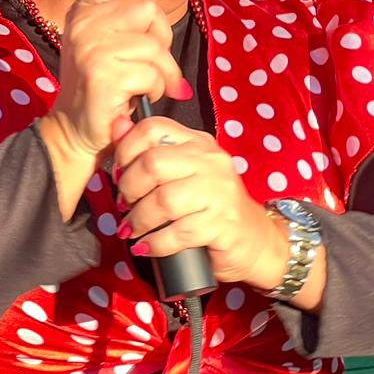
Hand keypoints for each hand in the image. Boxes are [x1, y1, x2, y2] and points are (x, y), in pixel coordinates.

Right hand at [40, 0, 187, 168]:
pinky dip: (156, 89)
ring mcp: (91, 48)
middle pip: (147, 8)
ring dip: (162, 71)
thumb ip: (125, 17)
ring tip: (148, 85)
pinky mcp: (103, 74)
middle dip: (163, 37)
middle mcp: (84, 24)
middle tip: (154, 62)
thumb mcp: (106, 43)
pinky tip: (141, 97)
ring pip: (155, 45)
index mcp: (84, 11)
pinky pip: (152, 73)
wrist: (75, 131)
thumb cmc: (101, 87)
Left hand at [112, 117, 286, 290]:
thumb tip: (117, 126)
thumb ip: (151, 151)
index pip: (154, 128)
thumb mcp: (184, 174)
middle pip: (153, 163)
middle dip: (128, 188)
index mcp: (198, 143)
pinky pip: (177, 232)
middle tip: (124, 206)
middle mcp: (211, 162)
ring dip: (139, 220)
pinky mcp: (222, 224)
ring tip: (131, 230)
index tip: (119, 174)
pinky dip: (155, 243)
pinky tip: (147, 247)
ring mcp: (220, 193)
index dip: (126, 150)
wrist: (255, 242)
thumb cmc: (213, 208)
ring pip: (163, 199)